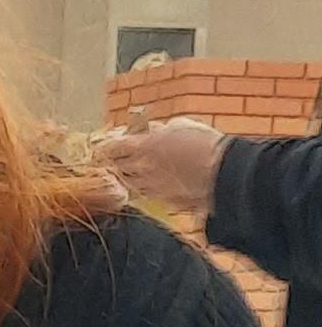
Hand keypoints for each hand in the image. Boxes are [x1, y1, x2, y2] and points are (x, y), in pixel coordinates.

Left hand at [95, 117, 224, 217]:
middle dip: (112, 162)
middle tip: (111, 159)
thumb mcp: (181, 126)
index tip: (103, 145)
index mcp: (145, 146)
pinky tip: (148, 182)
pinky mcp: (163, 200)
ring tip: (128, 171)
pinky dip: (142, 188)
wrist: (224, 172)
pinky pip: (145, 194)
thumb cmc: (206, 144)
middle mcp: (143, 169)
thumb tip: (152, 129)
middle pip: (115, 168)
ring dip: (125, 177)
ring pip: (127, 184)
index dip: (105, 146)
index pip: (113, 147)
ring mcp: (151, 187)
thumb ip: (160, 129)